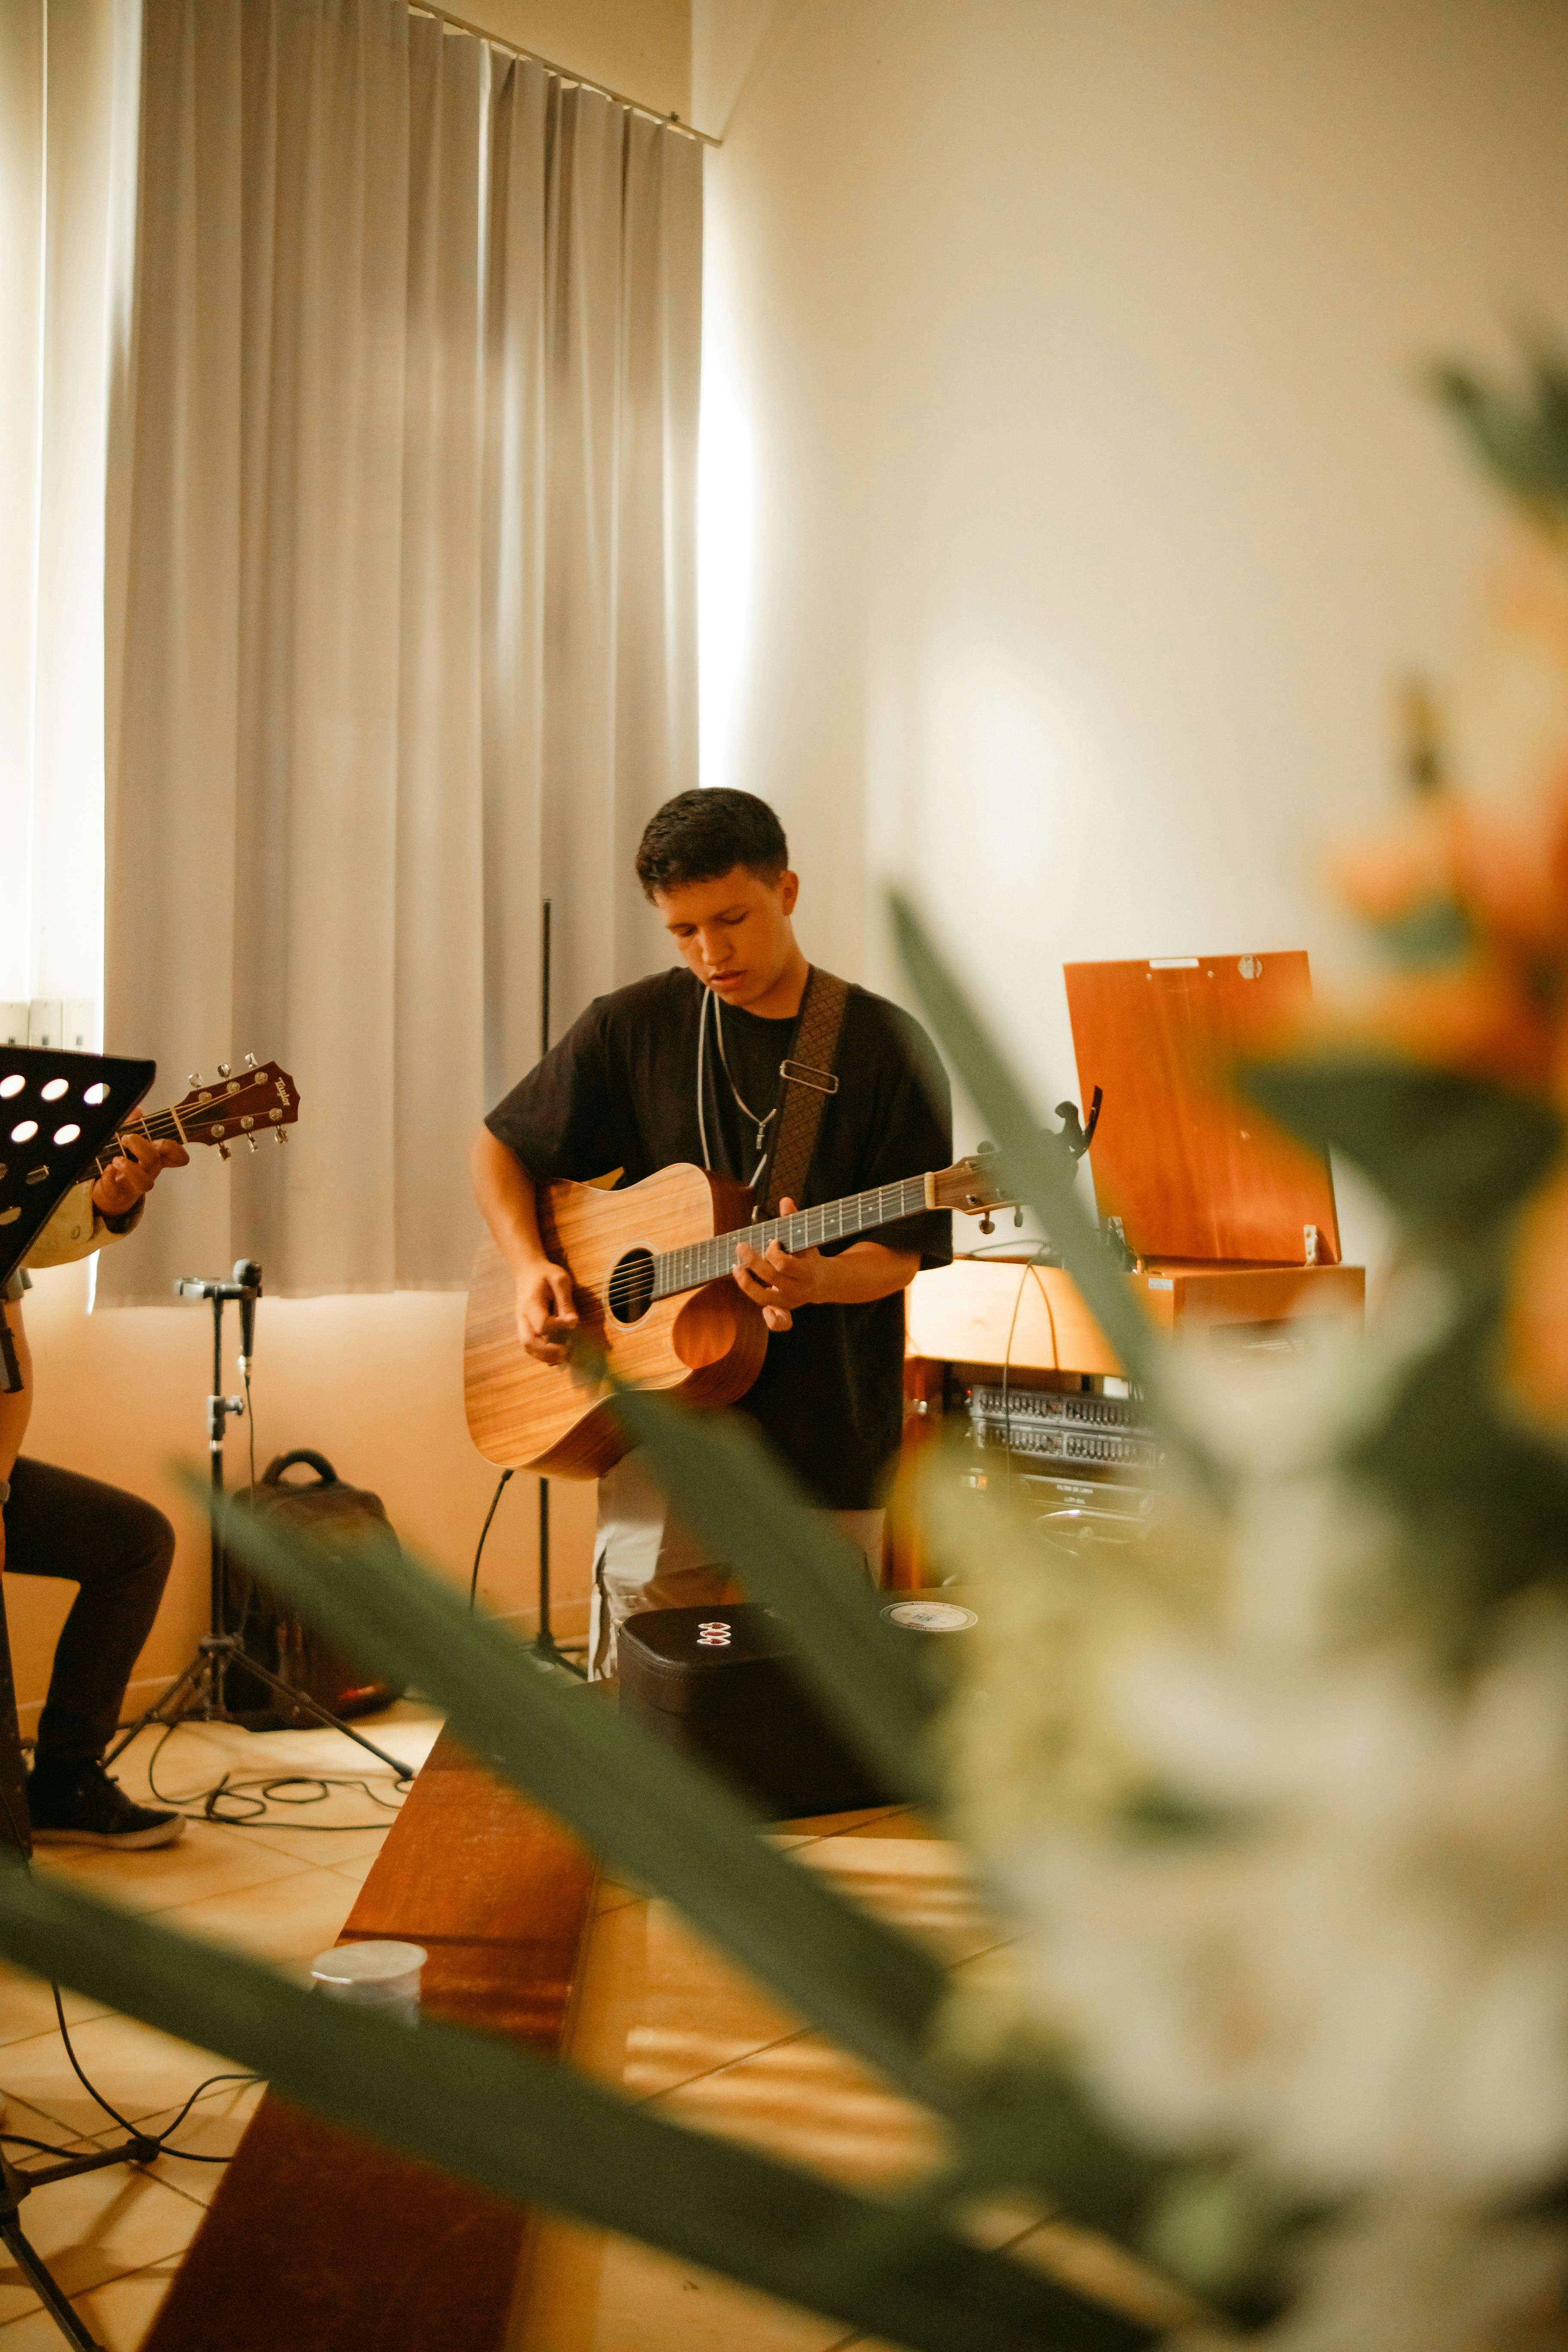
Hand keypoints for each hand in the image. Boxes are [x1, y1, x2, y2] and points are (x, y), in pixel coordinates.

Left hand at [92, 1128, 188, 1221]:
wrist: (110, 1191)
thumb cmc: (123, 1160)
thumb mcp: (127, 1139)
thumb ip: (132, 1123)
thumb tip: (137, 1110)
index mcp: (154, 1156)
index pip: (175, 1155)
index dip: (175, 1149)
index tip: (161, 1141)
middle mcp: (148, 1171)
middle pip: (155, 1161)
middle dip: (141, 1147)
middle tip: (126, 1138)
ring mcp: (135, 1185)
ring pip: (145, 1183)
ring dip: (130, 1168)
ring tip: (116, 1159)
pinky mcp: (120, 1195)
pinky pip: (116, 1191)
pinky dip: (109, 1180)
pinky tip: (106, 1170)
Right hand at [514, 1258, 578, 1364]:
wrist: (528, 1270)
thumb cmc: (545, 1274)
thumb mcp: (560, 1280)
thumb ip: (566, 1301)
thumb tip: (573, 1323)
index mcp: (531, 1303)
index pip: (542, 1323)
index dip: (558, 1326)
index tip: (574, 1322)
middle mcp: (522, 1316)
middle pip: (527, 1342)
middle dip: (546, 1351)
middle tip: (566, 1353)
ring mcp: (522, 1323)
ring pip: (527, 1347)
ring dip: (544, 1356)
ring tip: (563, 1357)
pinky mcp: (525, 1327)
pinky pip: (530, 1345)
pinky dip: (542, 1354)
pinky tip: (556, 1355)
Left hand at [733, 1199, 818, 1333]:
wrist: (826, 1282)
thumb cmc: (810, 1256)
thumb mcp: (806, 1239)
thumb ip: (794, 1221)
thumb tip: (785, 1200)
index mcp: (807, 1271)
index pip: (783, 1264)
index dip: (773, 1252)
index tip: (772, 1241)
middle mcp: (798, 1290)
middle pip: (771, 1278)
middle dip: (753, 1261)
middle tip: (741, 1247)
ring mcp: (790, 1302)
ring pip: (764, 1298)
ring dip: (747, 1284)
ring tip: (736, 1268)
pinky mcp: (783, 1310)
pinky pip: (777, 1322)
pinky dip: (768, 1317)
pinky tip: (758, 1301)